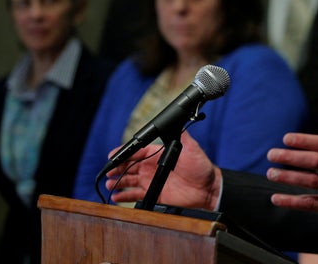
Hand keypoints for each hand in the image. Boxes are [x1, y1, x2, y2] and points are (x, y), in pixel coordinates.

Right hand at [105, 130, 221, 209]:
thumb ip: (182, 136)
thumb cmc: (201, 167)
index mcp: (158, 153)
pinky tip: (117, 197)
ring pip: (130, 180)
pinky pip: (136, 195)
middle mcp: (153, 166)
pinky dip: (125, 196)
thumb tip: (178, 121)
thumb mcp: (191, 148)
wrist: (208, 188)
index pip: (138, 152)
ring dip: (119, 181)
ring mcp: (153, 180)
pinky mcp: (155, 193)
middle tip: (109, 171)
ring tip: (110, 184)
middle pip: (130, 166)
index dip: (125, 153)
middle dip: (118, 168)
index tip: (113, 156)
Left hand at [266, 103, 317, 230]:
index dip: (305, 141)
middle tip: (271, 154)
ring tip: (271, 173)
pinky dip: (293, 202)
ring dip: (290, 177)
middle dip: (292, 157)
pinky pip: (312, 204)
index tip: (286, 139)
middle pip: (316, 161)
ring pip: (312, 181)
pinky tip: (277, 198)